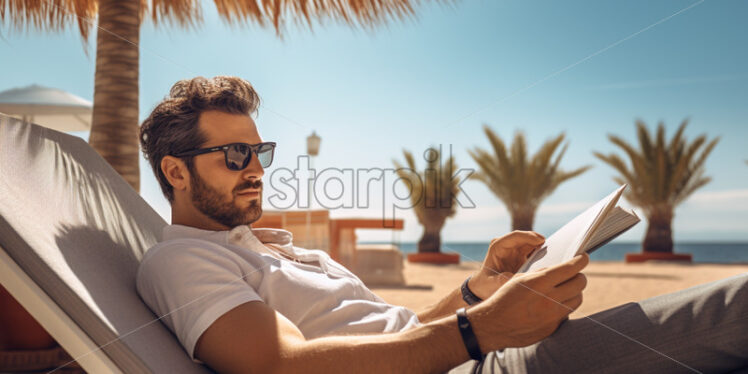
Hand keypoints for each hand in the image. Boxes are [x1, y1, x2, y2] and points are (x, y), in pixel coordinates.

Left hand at [468, 231, 545, 299]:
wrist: (484, 288)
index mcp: (498, 246)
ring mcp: (515, 249)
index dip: (528, 236)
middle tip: (552, 247)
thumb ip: (504, 280)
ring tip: (554, 253)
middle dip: (538, 240)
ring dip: (541, 247)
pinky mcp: (521, 255)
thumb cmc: (486, 285)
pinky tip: (550, 259)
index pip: (514, 236)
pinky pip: (533, 250)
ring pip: (531, 243)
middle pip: (525, 238)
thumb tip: (518, 279)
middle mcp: (507, 245)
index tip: (541, 240)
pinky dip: (541, 253)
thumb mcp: (493, 284)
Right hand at [470, 254, 588, 350]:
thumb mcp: (520, 279)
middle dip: (580, 275)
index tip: (583, 257)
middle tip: (575, 273)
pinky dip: (564, 306)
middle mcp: (549, 299)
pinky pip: (567, 313)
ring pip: (577, 299)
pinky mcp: (552, 328)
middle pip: (579, 283)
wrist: (493, 325)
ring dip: (575, 291)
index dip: (581, 260)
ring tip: (567, 288)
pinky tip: (555, 303)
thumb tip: (558, 269)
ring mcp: (552, 316)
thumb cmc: (504, 298)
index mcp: (539, 282)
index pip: (570, 268)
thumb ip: (540, 273)